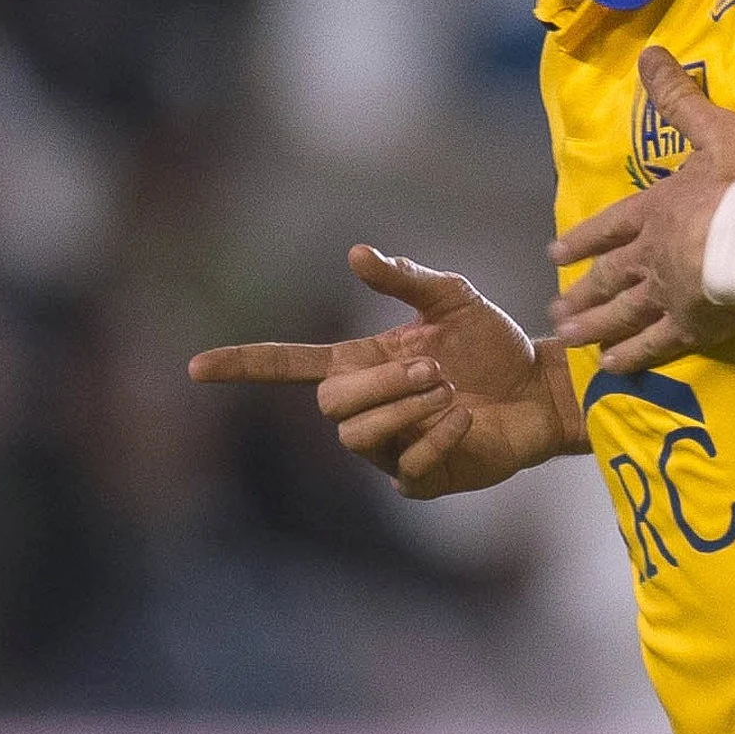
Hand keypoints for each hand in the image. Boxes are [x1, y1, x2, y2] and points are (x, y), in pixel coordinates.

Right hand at [190, 245, 579, 497]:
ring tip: (448, 391)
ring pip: (356, 437)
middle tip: (431, 369)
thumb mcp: (452, 299)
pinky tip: (467, 418)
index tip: (195, 367)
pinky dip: (438, 436)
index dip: (243, 365)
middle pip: (329, 405)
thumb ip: (404, 279)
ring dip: (406, 408)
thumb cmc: (493, 345)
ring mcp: (388, 450)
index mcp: (359, 364)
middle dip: (380, 383)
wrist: (538, 389)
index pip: (286, 367)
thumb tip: (355, 254)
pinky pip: (405, 467)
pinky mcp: (421, 479)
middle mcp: (365, 410)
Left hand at [545, 49, 734, 373]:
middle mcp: (650, 256)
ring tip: (569, 337)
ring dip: (593, 325)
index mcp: (653, 211)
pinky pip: (655, 343)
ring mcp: (667, 295)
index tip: (555, 255)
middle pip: (610, 276)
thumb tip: (649, 53)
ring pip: (622, 313)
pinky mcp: (690, 326)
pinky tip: (612, 367)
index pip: (609, 227)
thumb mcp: (712, 129)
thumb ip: (679, 98)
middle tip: (555, 310)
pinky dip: (632, 355)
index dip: (582, 240)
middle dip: (582, 292)